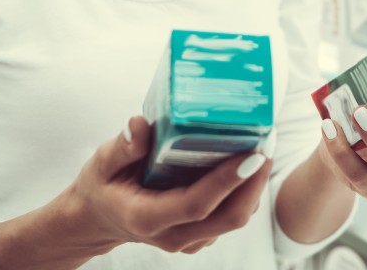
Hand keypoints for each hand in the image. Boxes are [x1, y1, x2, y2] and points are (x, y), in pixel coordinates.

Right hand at [64, 116, 272, 255]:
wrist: (97, 218)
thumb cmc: (102, 186)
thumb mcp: (101, 162)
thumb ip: (122, 147)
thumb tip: (140, 125)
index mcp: (147, 218)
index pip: (196, 204)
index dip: (227, 181)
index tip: (252, 155)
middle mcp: (172, 236)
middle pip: (228, 217)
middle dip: (255, 182)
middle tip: (269, 142)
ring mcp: (188, 241)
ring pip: (234, 219)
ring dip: (254, 185)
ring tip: (264, 144)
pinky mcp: (199, 236)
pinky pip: (229, 217)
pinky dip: (244, 191)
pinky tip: (247, 161)